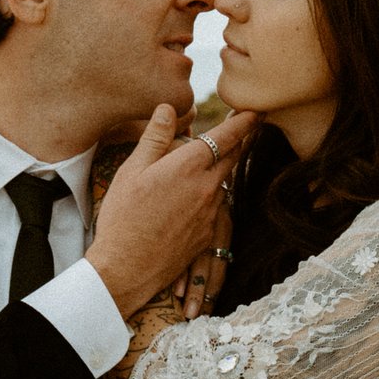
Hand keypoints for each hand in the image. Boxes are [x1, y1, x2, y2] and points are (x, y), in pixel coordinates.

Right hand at [85, 104, 253, 317]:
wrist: (127, 269)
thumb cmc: (123, 217)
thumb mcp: (131, 171)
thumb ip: (155, 137)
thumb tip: (169, 108)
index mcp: (188, 166)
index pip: (226, 136)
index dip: (244, 121)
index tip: (256, 110)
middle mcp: (207, 188)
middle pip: (234, 157)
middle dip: (240, 140)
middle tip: (244, 127)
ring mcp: (211, 213)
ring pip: (224, 182)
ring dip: (221, 170)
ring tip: (209, 164)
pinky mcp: (208, 234)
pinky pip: (216, 207)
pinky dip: (211, 196)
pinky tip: (194, 199)